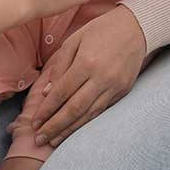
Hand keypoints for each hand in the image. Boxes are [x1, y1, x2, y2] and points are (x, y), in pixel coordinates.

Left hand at [30, 6, 145, 146]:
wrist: (135, 28)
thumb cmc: (100, 30)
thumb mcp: (74, 40)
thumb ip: (60, 66)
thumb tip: (48, 92)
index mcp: (86, 62)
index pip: (62, 92)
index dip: (47, 109)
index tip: (34, 122)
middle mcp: (101, 78)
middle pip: (74, 109)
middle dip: (55, 126)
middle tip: (39, 139)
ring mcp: (114, 87)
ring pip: (89, 115)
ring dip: (69, 130)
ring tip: (53, 141)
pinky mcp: (123, 92)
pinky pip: (101, 111)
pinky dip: (86, 123)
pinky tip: (75, 130)